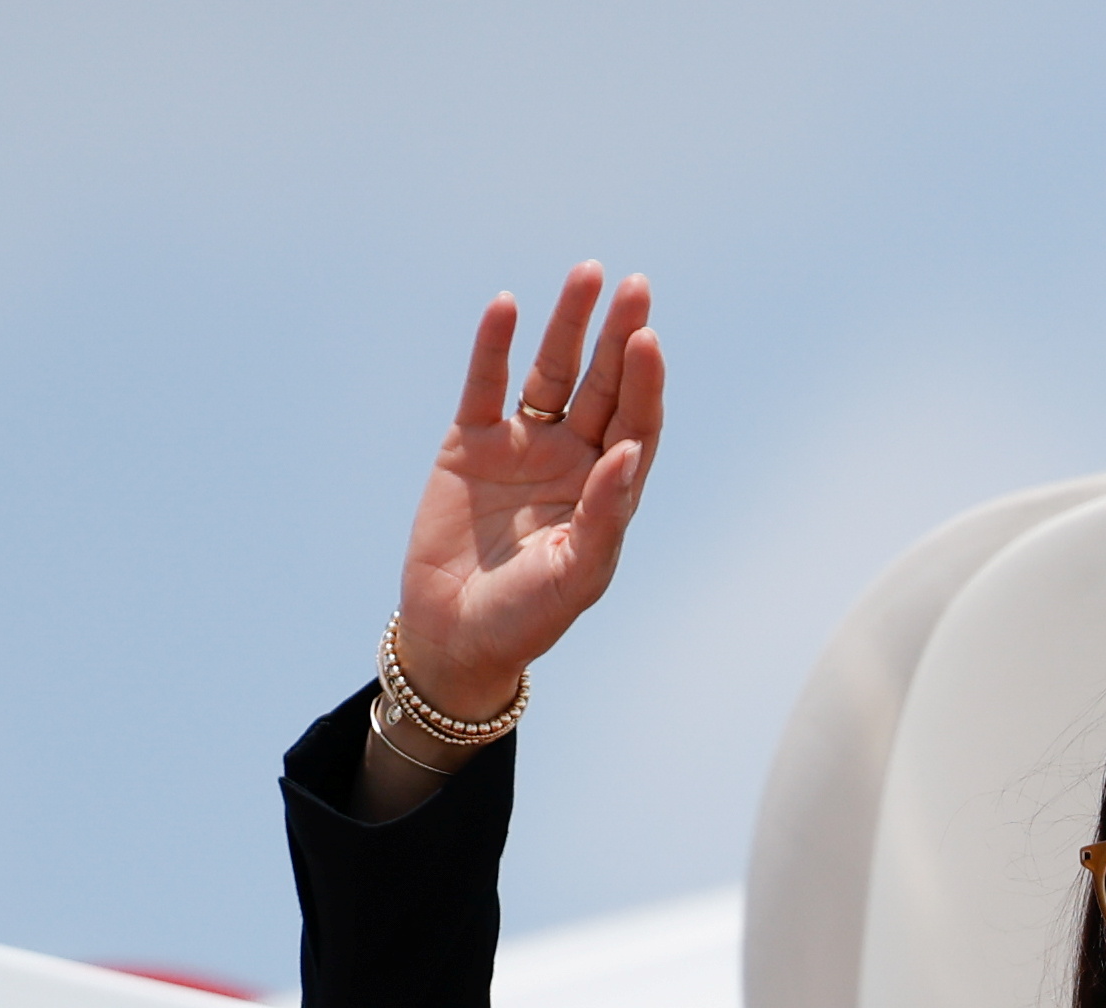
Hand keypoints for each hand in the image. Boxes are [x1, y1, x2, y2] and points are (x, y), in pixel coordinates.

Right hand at [392, 263, 664, 720]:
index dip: (645, 381)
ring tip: (588, 274)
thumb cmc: (528, 616)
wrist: (457, 634)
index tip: (648, 340)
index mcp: (610, 489)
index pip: (637, 421)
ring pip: (552, 372)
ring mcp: (523, 446)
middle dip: (619, 336)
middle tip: (636, 287)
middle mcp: (573, 458)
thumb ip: (604, 515)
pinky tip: (507, 306)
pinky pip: (486, 385)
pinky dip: (495, 347)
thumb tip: (629, 452)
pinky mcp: (471, 443)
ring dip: (568, 325)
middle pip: (604, 383)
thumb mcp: (576, 574)